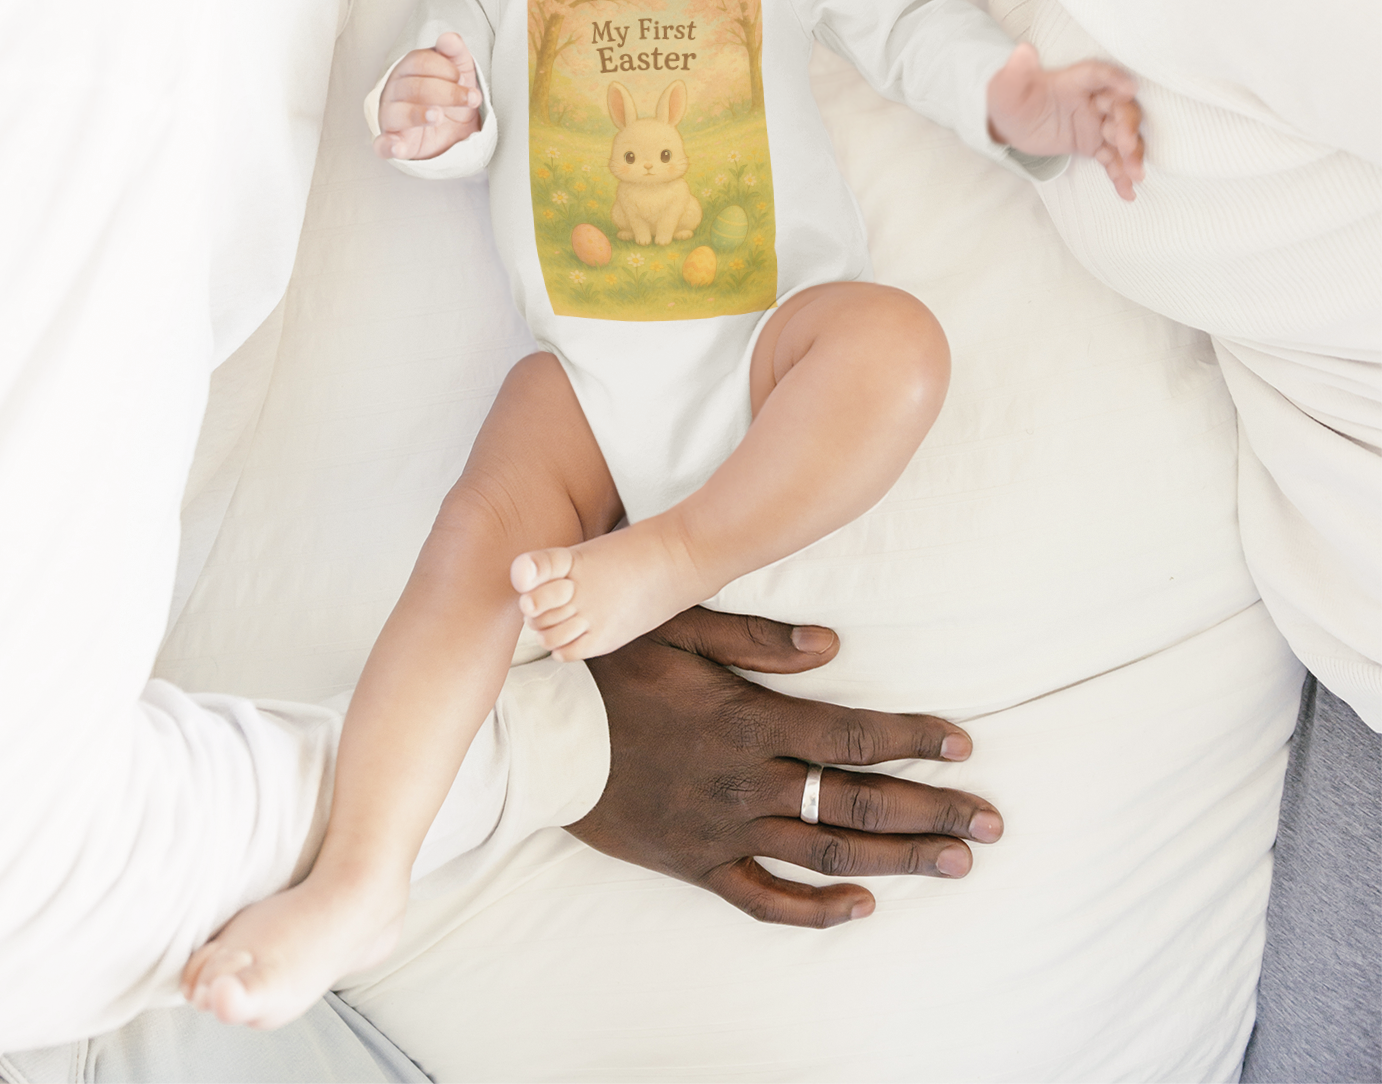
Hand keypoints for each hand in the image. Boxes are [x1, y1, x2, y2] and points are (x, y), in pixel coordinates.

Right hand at [374, 32, 481, 159]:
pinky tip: (398, 146)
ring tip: (439, 116)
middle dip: (447, 93)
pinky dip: (388, 145)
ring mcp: (390, 116)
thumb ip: (455, 52)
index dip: (446, 69)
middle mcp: (395, 90)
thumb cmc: (448, 96)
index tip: (462, 79)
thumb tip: (449, 37)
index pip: (420, 62)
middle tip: (470, 99)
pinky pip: (383, 144)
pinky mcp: (391, 141)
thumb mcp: (459, 71)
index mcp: (408, 69)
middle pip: (415, 87)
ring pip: (399, 113)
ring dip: (420, 115)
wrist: (451, 131)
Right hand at [568, 607, 1002, 927]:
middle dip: (932, 810)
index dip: (913, 739)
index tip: (963, 743)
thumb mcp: (681, 628)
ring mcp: (725, 830)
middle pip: (858, 800)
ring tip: (956, 863)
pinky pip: (765, 901)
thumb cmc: (614, 670)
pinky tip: (863, 906)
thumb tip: (833, 645)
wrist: (544, 735)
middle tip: (992, 822)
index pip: (852, 734)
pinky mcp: (698, 864)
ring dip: (898, 859)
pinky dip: (817, 910)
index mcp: (751, 720)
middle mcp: (748, 781)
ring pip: (827, 852)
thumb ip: (758, 636)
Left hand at [986, 41, 1144, 200]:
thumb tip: (1023, 51)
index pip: (1098, 75)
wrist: (1009, 124)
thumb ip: (1017, 71)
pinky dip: (1120, 174)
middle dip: (1128, 125)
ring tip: (1135, 174)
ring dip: (1132, 153)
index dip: (1115, 79)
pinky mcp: (1093, 144)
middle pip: (1120, 108)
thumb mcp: (1007, 86)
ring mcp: (1095, 123)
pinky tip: (1127, 192)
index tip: (1130, 89)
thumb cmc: (1011, 97)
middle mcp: (1091, 100)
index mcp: (1073, 81)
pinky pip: (1112, 159)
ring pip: (1123, 135)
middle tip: (1127, 145)